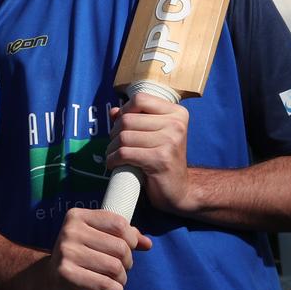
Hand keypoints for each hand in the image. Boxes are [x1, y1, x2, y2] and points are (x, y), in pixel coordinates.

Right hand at [43, 207, 151, 289]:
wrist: (45, 281)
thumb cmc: (76, 258)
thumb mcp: (95, 240)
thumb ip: (121, 237)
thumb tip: (147, 243)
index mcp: (77, 216)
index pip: (119, 223)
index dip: (131, 239)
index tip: (129, 249)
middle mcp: (70, 231)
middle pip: (120, 247)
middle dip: (128, 262)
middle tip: (122, 269)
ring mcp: (67, 252)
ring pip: (114, 267)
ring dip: (122, 279)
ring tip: (117, 281)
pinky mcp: (66, 274)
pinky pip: (104, 284)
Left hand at [106, 93, 189, 213]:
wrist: (179, 190)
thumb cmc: (163, 159)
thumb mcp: (154, 134)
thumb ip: (136, 119)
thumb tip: (114, 111)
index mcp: (177, 113)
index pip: (140, 99)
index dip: (125, 110)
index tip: (122, 124)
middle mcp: (176, 124)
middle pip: (128, 119)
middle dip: (114, 132)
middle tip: (115, 144)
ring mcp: (170, 141)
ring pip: (124, 137)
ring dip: (111, 148)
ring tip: (113, 155)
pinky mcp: (160, 160)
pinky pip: (125, 153)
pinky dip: (113, 159)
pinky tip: (114, 164)